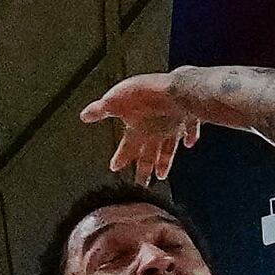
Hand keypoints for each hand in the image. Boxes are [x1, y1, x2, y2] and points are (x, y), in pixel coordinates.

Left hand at [78, 74, 206, 184]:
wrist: (180, 90)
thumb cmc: (149, 95)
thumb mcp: (116, 100)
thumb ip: (100, 110)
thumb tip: (84, 115)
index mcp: (139, 132)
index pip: (127, 151)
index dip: (121, 160)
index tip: (116, 170)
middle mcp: (156, 135)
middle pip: (148, 157)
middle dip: (144, 171)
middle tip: (142, 184)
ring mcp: (173, 129)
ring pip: (168, 149)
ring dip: (164, 162)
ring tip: (162, 175)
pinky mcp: (188, 118)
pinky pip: (189, 130)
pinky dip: (189, 137)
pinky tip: (189, 143)